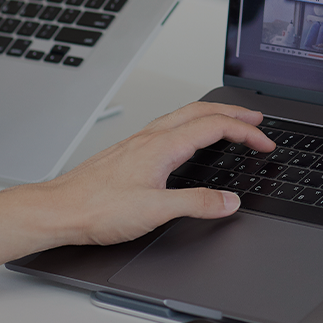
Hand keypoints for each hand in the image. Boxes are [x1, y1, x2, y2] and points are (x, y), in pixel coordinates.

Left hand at [37, 102, 275, 246]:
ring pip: (184, 115)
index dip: (246, 132)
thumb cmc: (96, 209)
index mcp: (162, 146)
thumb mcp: (156, 211)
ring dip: (213, 115)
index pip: (215, 126)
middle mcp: (150, 137)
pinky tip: (189, 137)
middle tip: (257, 119)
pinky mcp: (130, 151)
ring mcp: (139, 142)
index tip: (265, 143)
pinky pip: (169, 126)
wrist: (57, 210)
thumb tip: (229, 201)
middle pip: (201, 111)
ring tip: (230, 121)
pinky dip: (192, 124)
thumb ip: (197, 204)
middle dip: (234, 113)